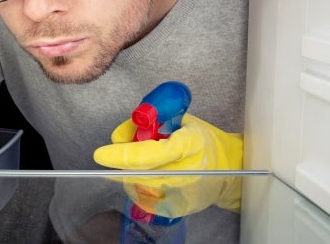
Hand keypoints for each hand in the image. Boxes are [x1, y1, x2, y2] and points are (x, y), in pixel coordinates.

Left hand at [93, 114, 242, 217]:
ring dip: (130, 172)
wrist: (228, 170)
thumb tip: (121, 134)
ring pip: (138, 186)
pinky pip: (144, 198)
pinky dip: (137, 185)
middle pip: (140, 173)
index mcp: (190, 145)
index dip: (123, 155)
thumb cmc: (203, 142)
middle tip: (114, 153)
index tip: (101, 155)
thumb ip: (152, 123)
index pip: (150, 153)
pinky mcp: (177, 208)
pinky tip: (146, 175)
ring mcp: (182, 195)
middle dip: (121, 162)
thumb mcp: (182, 121)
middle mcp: (186, 173)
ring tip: (143, 161)